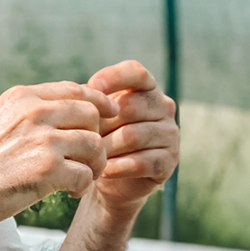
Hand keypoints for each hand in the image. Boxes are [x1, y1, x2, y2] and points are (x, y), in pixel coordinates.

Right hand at [0, 81, 119, 234]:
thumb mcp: (0, 121)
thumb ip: (32, 112)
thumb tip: (72, 110)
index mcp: (22, 97)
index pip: (76, 90)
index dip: (99, 102)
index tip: (110, 114)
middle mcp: (34, 112)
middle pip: (92, 116)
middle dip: (96, 138)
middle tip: (87, 160)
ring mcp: (42, 140)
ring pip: (95, 146)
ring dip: (94, 165)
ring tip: (79, 179)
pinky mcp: (47, 169)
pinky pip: (86, 175)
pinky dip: (82, 187)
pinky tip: (68, 192)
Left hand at [87, 61, 178, 215]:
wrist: (109, 178)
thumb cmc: (99, 136)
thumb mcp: (92, 114)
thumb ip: (88, 100)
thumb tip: (79, 92)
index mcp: (146, 87)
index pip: (136, 72)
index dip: (113, 77)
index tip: (91, 87)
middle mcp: (163, 106)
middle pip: (131, 107)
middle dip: (102, 124)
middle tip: (82, 137)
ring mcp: (170, 133)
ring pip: (134, 136)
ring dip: (107, 148)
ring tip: (89, 156)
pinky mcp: (169, 161)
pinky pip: (142, 162)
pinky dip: (118, 167)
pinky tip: (103, 171)